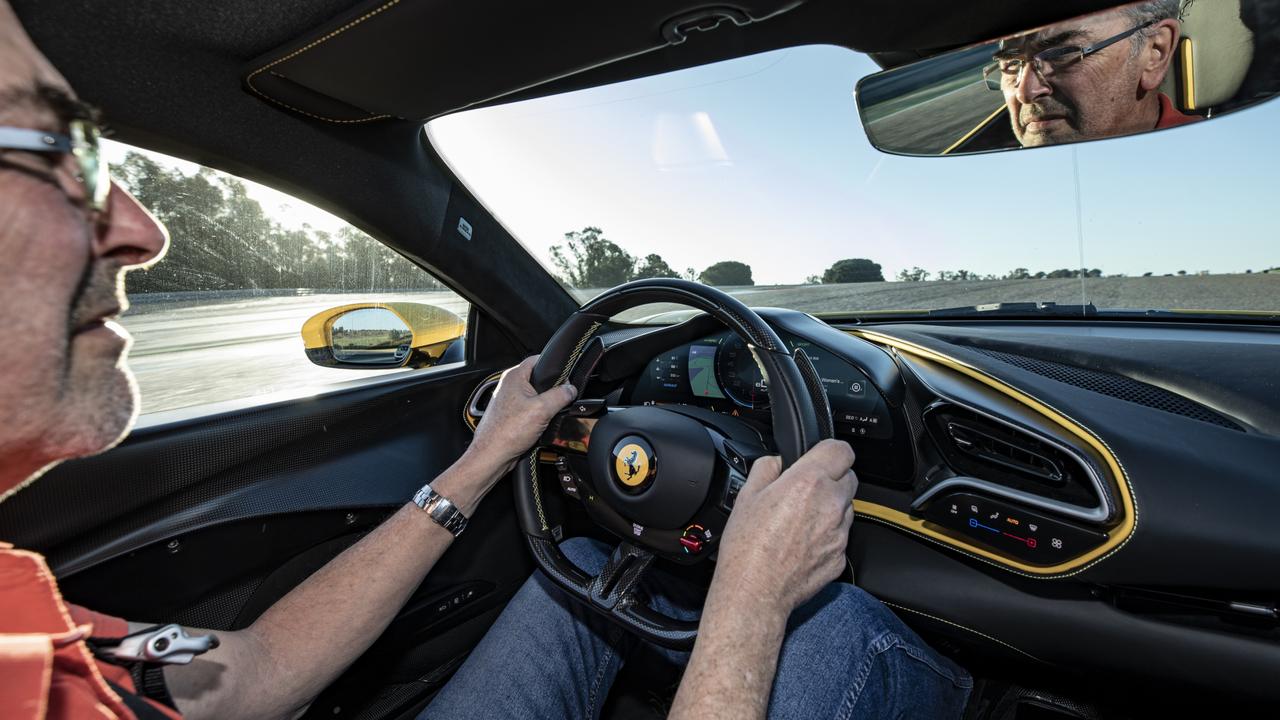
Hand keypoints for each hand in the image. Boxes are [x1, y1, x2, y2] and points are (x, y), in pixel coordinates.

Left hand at [463, 355, 576, 477]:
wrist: (492, 455)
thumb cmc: (506, 432)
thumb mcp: (542, 409)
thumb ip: (560, 396)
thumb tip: (571, 388)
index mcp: (514, 376)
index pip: (538, 359)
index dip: (554, 365)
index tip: (566, 376)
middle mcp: (510, 386)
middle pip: (539, 379)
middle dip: (552, 389)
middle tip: (560, 399)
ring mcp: (510, 401)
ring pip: (537, 396)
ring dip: (546, 405)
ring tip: (548, 415)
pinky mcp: (512, 415)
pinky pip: (532, 410)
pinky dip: (539, 416)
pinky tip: (542, 425)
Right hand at [711, 439, 857, 617]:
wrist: (755, 591)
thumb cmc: (748, 547)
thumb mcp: (746, 495)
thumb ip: (766, 468)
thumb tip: (776, 461)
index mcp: (808, 481)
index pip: (841, 450)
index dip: (830, 450)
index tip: (821, 456)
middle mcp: (830, 504)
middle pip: (849, 477)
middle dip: (831, 478)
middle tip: (806, 490)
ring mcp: (839, 532)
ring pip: (847, 507)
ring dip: (831, 507)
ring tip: (801, 520)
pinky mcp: (841, 555)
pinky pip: (841, 536)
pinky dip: (828, 535)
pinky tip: (803, 542)